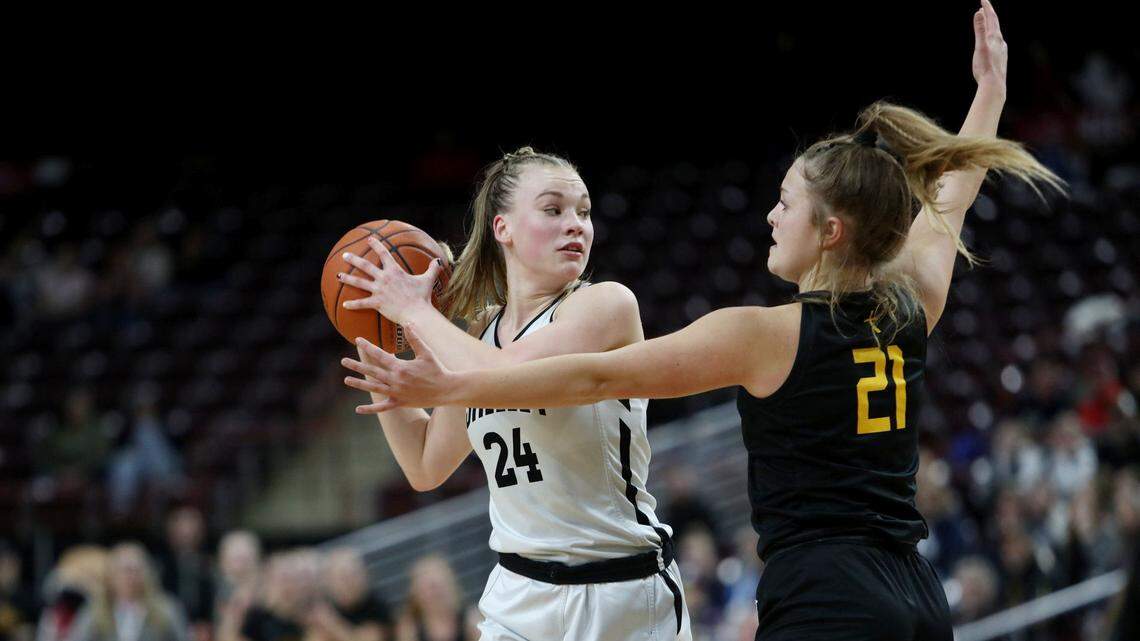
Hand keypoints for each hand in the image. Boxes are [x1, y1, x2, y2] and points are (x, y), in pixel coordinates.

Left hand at [337, 236, 444, 324]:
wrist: (417, 313)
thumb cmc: (422, 297)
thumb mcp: (427, 280)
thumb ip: (432, 269)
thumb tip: (439, 261)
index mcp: (394, 271)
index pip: (383, 254)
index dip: (376, 245)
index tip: (369, 239)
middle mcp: (384, 278)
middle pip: (365, 266)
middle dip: (354, 260)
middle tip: (345, 256)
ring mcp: (379, 290)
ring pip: (359, 282)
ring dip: (347, 279)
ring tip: (338, 276)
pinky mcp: (377, 303)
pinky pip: (362, 303)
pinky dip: (353, 304)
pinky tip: (344, 305)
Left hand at [341, 330, 456, 411]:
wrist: (446, 390)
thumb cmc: (437, 369)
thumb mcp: (426, 352)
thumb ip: (415, 338)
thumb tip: (407, 323)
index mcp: (401, 367)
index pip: (380, 355)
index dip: (367, 347)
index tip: (358, 340)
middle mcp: (396, 380)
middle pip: (372, 371)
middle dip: (357, 365)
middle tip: (344, 361)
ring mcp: (397, 393)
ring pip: (374, 388)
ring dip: (359, 384)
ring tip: (346, 380)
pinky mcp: (400, 403)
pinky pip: (382, 407)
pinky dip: (370, 409)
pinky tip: (358, 409)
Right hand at [971, 0, 1007, 95]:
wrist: (994, 85)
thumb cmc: (985, 67)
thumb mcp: (980, 47)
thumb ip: (979, 29)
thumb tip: (979, 12)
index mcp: (995, 38)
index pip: (991, 18)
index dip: (987, 8)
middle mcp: (1000, 42)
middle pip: (995, 24)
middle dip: (989, 14)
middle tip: (985, 6)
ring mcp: (1001, 50)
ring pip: (997, 33)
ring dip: (992, 25)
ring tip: (988, 21)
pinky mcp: (1000, 57)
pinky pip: (997, 42)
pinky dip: (993, 36)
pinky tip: (993, 41)